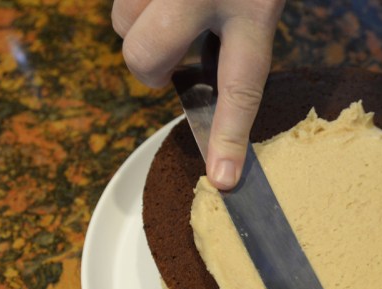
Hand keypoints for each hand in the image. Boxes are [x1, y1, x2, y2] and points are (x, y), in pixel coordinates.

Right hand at [112, 0, 284, 188]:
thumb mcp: (261, 1)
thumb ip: (240, 36)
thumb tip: (205, 78)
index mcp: (255, 11)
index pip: (240, 87)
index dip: (229, 137)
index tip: (223, 178)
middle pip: (145, 56)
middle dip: (150, 70)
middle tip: (169, 65)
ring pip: (122, 22)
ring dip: (138, 28)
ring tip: (170, 14)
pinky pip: (120, 0)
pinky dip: (137, 5)